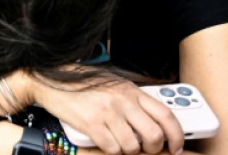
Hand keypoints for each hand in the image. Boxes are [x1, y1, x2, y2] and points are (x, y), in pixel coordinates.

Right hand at [27, 71, 183, 154]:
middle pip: (154, 135)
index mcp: (131, 90)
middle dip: (154, 148)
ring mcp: (107, 112)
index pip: (166, 115)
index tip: (176, 146)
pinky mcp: (91, 124)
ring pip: (132, 146)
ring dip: (129, 151)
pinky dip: (112, 150)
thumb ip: (133, 101)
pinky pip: (112, 148)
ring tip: (120, 143)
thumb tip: (153, 123)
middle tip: (146, 149)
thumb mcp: (112, 85)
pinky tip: (106, 141)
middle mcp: (122, 100)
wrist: (50, 80)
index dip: (177, 135)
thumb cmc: (81, 83)